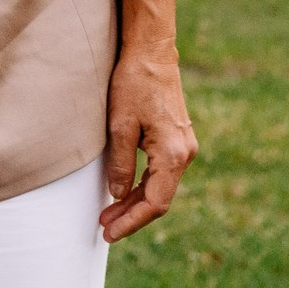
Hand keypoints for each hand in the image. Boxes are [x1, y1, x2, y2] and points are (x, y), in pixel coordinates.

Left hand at [101, 33, 196, 241]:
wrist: (152, 54)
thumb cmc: (133, 84)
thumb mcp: (119, 124)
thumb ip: (120, 162)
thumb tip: (117, 195)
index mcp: (172, 155)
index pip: (154, 202)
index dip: (132, 221)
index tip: (110, 233)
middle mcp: (184, 155)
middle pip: (158, 198)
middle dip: (131, 216)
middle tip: (104, 228)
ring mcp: (183, 148)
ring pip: (160, 187)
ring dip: (135, 202)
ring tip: (108, 215)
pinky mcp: (177, 140)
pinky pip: (161, 173)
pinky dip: (142, 185)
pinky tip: (123, 192)